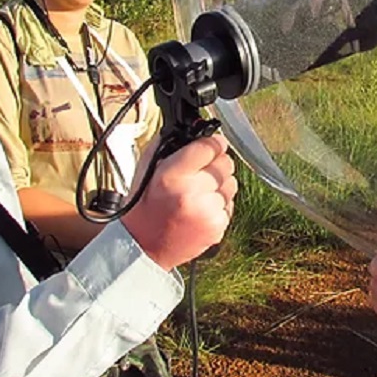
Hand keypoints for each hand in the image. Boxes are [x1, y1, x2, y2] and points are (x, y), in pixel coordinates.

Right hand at [121, 133, 236, 270]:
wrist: (144, 246)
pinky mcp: (218, 227)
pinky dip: (219, 204)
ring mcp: (208, 212)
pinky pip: (230, 204)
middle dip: (216, 163)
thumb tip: (195, 130)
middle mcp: (193, 193)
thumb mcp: (147, 169)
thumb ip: (169, 145)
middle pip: (225, 163)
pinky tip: (200, 209)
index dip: (214, 142)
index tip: (214, 143)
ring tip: (198, 193)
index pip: (209, 147)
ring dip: (219, 184)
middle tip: (201, 172)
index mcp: (173, 175)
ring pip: (232, 183)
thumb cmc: (144, 205)